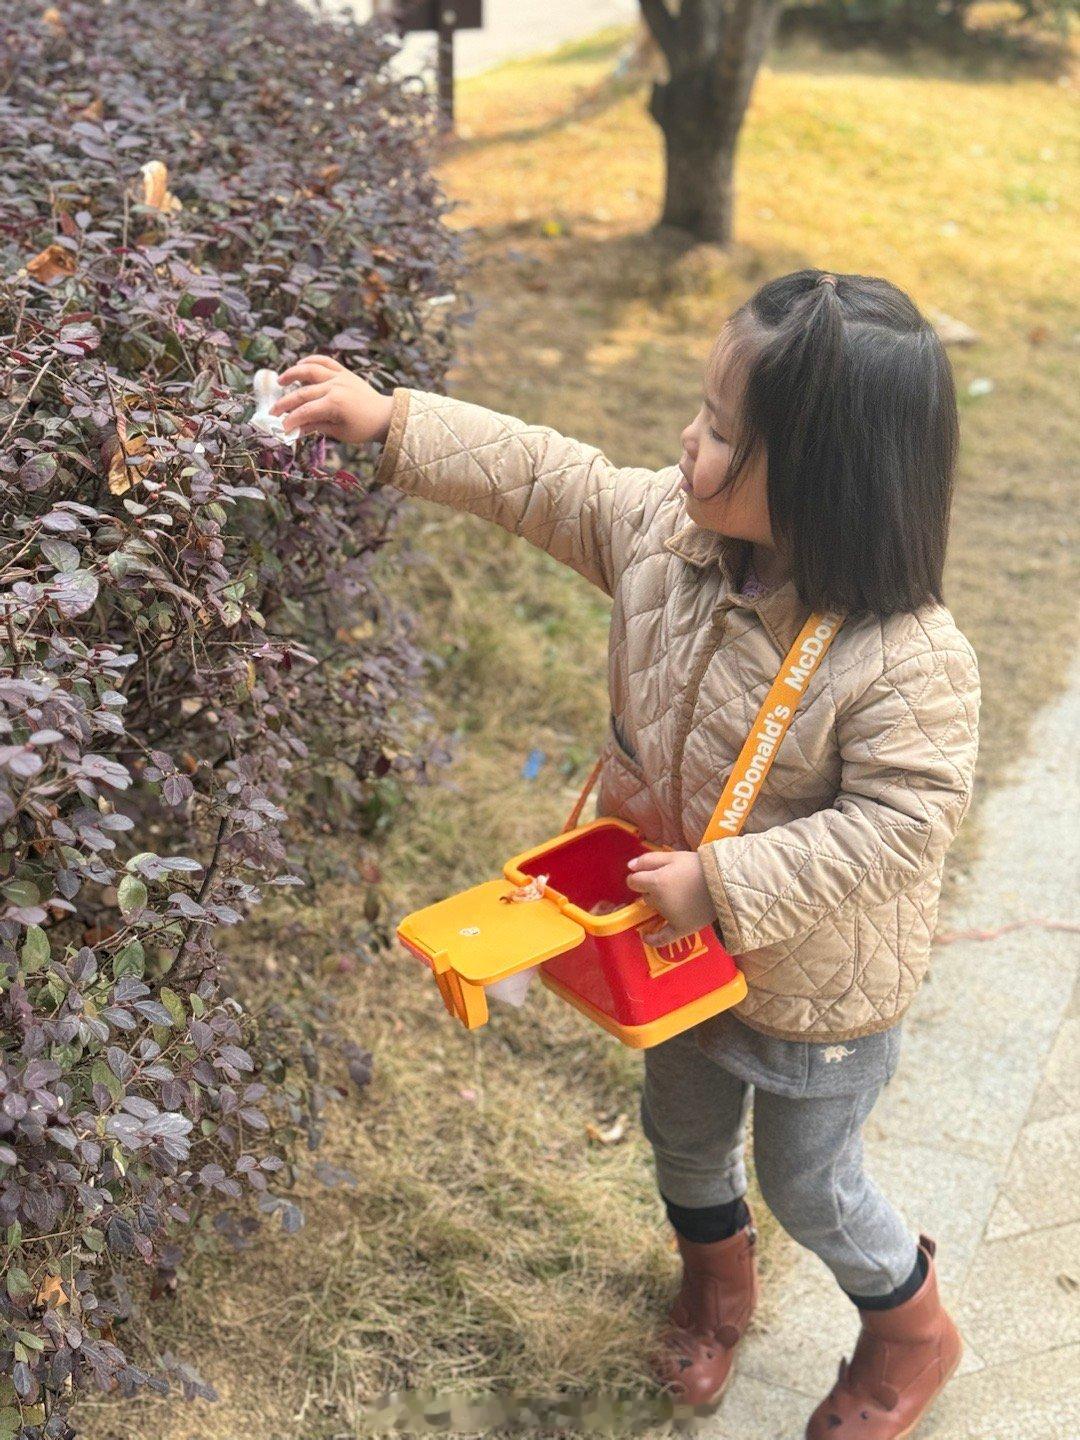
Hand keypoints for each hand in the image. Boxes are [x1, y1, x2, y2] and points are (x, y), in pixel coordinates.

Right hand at [270, 354, 394, 444]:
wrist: (385, 415)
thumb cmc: (363, 428)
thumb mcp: (339, 433)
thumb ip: (316, 427)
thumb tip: (294, 429)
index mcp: (335, 404)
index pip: (305, 411)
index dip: (291, 420)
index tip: (282, 428)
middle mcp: (335, 386)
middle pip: (303, 393)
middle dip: (286, 403)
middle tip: (273, 411)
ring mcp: (339, 376)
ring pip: (310, 370)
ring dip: (293, 374)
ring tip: (281, 382)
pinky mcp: (344, 372)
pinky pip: (325, 361)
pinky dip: (311, 361)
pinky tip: (299, 365)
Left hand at [624, 849, 716, 947]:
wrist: (724, 881)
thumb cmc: (698, 866)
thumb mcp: (674, 856)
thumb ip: (649, 860)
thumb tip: (630, 867)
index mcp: (656, 882)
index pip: (634, 882)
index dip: (638, 877)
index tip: (645, 875)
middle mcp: (660, 901)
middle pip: (645, 895)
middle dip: (652, 888)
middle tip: (670, 880)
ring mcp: (669, 917)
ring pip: (655, 909)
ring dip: (659, 903)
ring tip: (677, 893)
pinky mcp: (682, 929)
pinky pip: (662, 938)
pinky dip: (653, 939)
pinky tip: (645, 937)